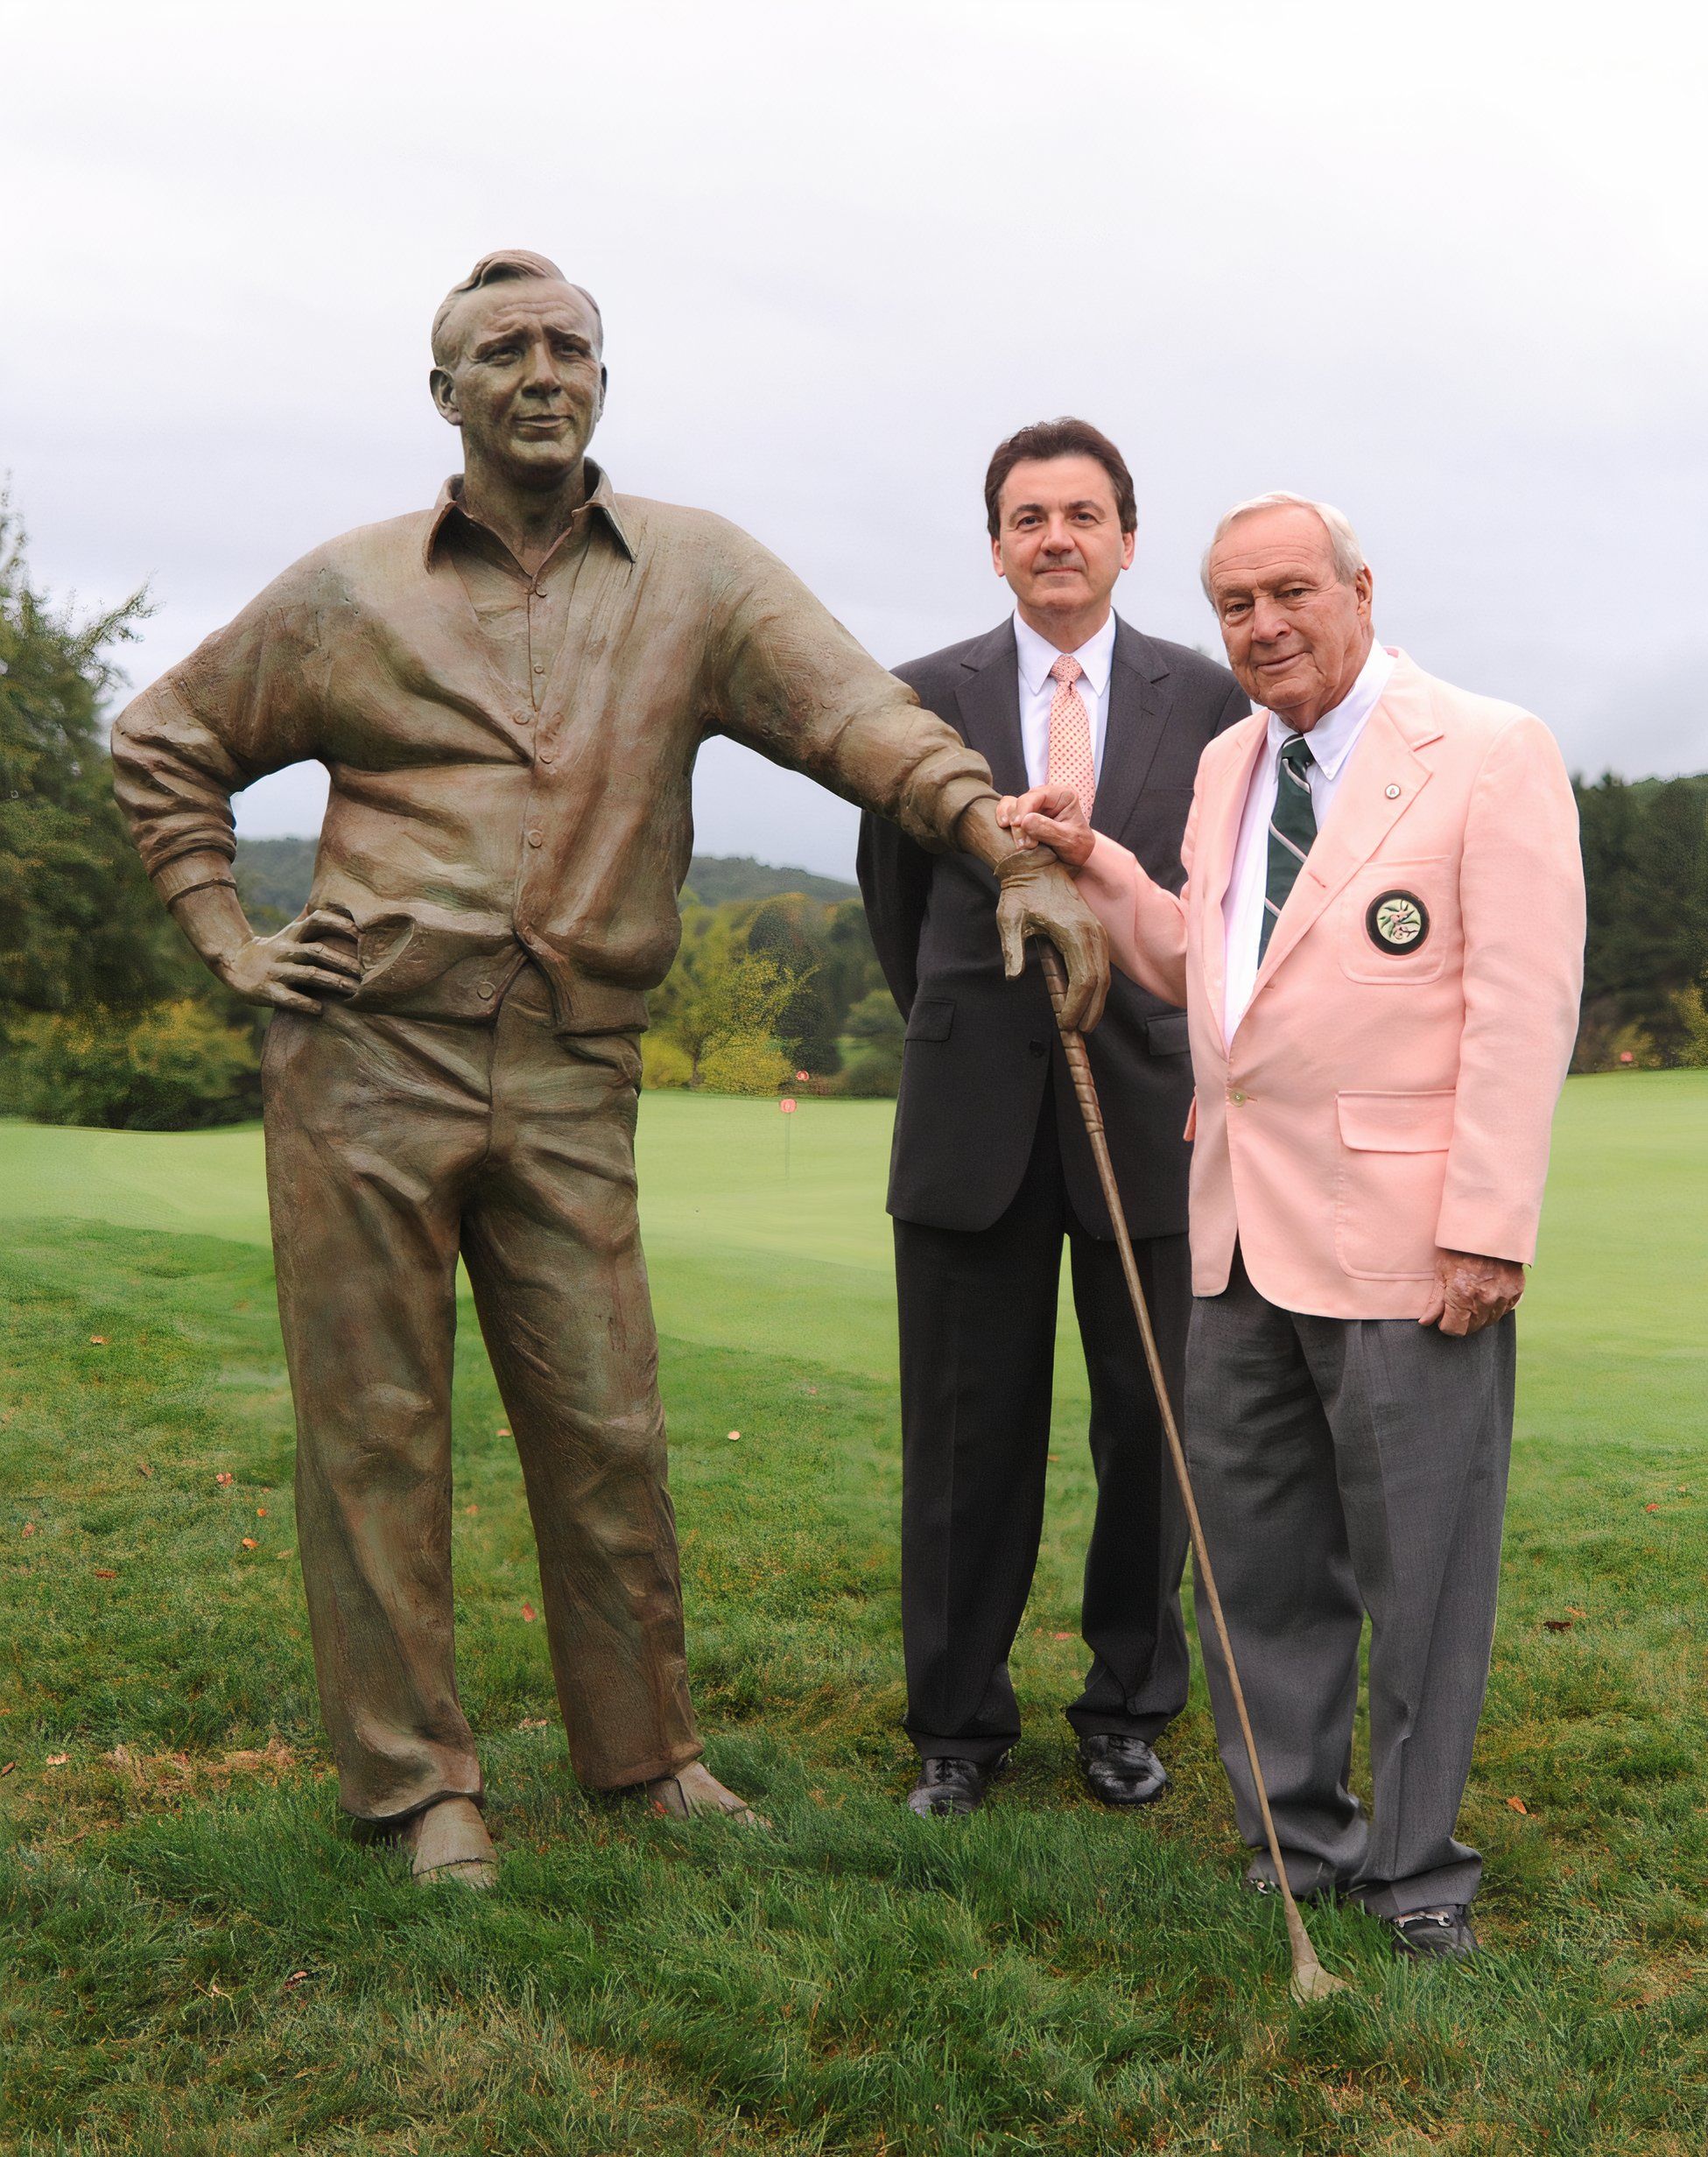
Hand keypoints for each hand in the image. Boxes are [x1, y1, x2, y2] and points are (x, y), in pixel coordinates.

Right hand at [217, 907, 361, 1015]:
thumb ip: (310, 920)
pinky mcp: (268, 991)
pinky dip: (306, 1004)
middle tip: (367, 972)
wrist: (233, 964)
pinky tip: (321, 1010)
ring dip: (334, 982)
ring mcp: (277, 970)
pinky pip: (290, 998)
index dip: (339, 924)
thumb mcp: (289, 931)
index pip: (317, 920)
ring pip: (309, 975)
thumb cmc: (273, 949)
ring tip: (354, 990)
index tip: (361, 934)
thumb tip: (331, 898)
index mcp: (293, 934)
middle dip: (344, 961)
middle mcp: (286, 949)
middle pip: (318, 951)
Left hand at [994, 849, 1108, 1031]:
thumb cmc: (1020, 893)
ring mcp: (1097, 932)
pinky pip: (1102, 965)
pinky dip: (1097, 986)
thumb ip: (1012, 948)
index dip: (1076, 1005)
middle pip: (1099, 981)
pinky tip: (1085, 1000)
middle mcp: (1092, 933)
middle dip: (1090, 1010)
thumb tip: (1013, 976)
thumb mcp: (1009, 918)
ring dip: (1097, 1001)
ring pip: (1105, 975)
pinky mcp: (1096, 932)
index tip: (1064, 1022)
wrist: (1036, 866)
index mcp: (1074, 931)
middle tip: (1077, 1032)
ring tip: (1083, 1023)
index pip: (1083, 979)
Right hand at [996, 783, 1093, 869]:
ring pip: (1011, 804)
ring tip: (1019, 843)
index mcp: (1062, 795)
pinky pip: (1006, 811)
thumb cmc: (1078, 847)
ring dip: (1010, 822)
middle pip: (1022, 801)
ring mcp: (1033, 806)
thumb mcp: (1069, 840)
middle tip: (1025, 845)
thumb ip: (1048, 829)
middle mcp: (1046, 797)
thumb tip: (1024, 821)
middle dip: (1019, 823)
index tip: (1018, 824)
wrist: (1078, 860)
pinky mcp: (1023, 817)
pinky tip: (1003, 828)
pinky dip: (1002, 818)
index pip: (1037, 795)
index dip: (1024, 808)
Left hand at [1420, 1249, 1524, 1335]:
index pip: (1454, 1330)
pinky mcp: (1516, 1291)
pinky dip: (1495, 1305)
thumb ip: (1436, 1301)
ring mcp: (1503, 1297)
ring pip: (1489, 1321)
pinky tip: (1487, 1290)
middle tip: (1456, 1304)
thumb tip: (1426, 1322)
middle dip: (1461, 1321)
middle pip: (1471, 1328)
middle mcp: (1485, 1301)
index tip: (1444, 1316)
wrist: (1489, 1228)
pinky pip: (1503, 1309)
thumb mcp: (1442, 1271)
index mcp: (1462, 1297)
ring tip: (1472, 1294)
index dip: (1446, 1324)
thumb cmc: (1459, 1248)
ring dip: (1478, 1315)